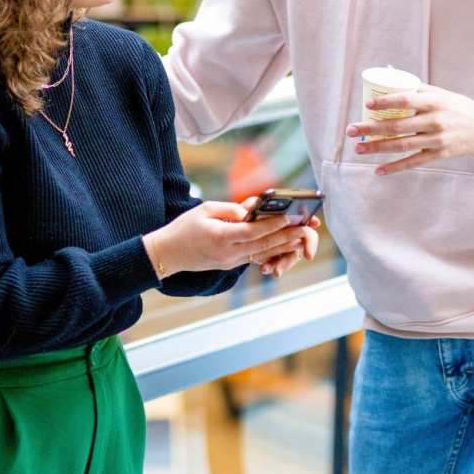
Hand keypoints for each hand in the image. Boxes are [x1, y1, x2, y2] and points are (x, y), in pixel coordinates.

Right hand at [144, 199, 311, 277]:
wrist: (167, 254)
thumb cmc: (183, 228)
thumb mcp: (205, 210)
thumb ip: (230, 209)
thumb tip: (250, 209)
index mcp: (221, 237)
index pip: (253, 231)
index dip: (273, 224)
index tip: (290, 217)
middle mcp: (228, 253)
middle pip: (263, 245)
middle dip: (286, 236)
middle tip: (306, 228)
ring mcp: (230, 261)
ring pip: (262, 253)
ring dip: (283, 246)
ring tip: (301, 238)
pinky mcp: (230, 264)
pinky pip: (254, 257)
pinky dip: (270, 250)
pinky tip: (283, 245)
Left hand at [345, 85, 473, 175]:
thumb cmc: (459, 107)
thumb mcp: (442, 93)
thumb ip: (416, 87)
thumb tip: (388, 74)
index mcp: (435, 101)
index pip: (406, 100)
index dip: (385, 102)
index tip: (367, 104)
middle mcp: (436, 121)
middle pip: (398, 126)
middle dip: (371, 128)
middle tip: (351, 129)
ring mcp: (437, 140)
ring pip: (402, 146)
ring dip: (377, 148)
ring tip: (358, 148)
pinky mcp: (440, 155)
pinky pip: (413, 162)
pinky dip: (395, 167)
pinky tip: (378, 170)